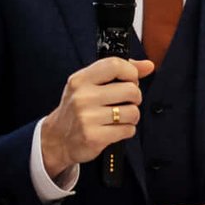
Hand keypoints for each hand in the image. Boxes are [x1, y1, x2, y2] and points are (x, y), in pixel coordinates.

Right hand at [36, 56, 158, 173]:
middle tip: (125, 102)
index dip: (131, 72)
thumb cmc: (76, 109)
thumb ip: (117, 72)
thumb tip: (148, 65)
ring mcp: (88, 118)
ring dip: (131, 116)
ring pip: (133, 112)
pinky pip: (128, 130)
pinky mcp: (95, 137)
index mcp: (81, 80)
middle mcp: (83, 97)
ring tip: (119, 117)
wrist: (56, 139)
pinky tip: (115, 129)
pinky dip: (126, 130)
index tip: (130, 80)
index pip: (115, 65)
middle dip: (135, 98)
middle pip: (131, 90)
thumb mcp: (89, 85)